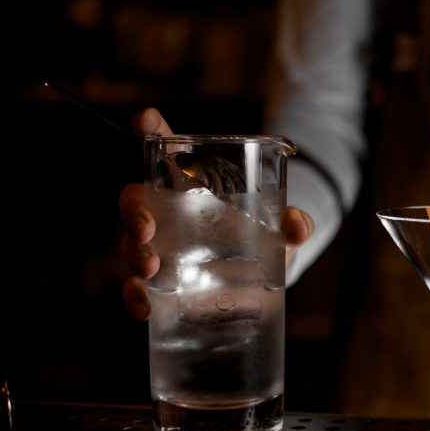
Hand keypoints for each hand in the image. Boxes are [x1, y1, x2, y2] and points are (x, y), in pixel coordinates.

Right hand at [118, 108, 313, 320]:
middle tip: (146, 229)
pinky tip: (145, 310)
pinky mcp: (164, 284)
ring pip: (131, 245)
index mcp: (194, 183)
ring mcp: (163, 248)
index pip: (167, 148)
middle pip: (136, 201)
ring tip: (149, 268)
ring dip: (133, 254)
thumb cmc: (266, 236)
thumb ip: (295, 222)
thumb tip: (298, 224)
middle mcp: (169, 212)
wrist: (267, 278)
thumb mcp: (283, 226)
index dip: (152, 129)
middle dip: (133, 212)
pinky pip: (138, 289)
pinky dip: (136, 299)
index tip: (146, 120)